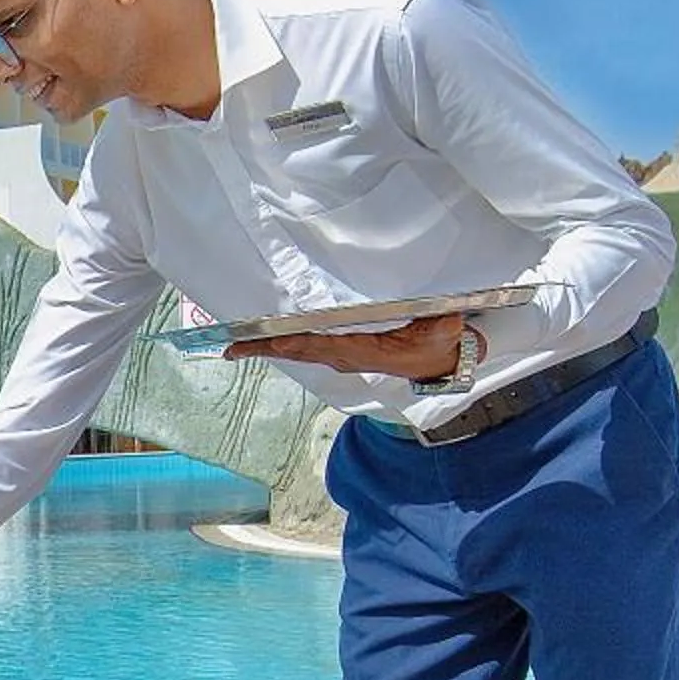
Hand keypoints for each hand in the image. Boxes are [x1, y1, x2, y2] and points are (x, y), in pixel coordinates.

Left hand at [225, 312, 466, 380]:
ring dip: (264, 348)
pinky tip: (258, 343)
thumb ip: (442, 324)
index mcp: (366, 351)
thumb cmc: (437, 343)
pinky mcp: (337, 352)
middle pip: (300, 350)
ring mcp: (338, 355)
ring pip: (296, 350)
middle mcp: (345, 355)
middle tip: (233, 346)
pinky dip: (277, 344)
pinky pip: (302, 348)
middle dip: (266, 347)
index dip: (302, 342)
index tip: (278, 340)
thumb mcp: (444, 332)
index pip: (328, 345)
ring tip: (233, 347)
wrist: (436, 362)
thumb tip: (446, 317)